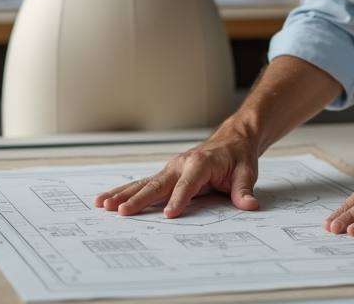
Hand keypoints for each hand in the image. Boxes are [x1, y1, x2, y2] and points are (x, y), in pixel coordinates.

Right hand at [93, 127, 259, 216]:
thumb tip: (250, 205)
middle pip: (158, 183)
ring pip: (144, 183)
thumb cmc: (238, 156)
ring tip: (103, 205)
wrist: (233, 139)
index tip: (170, 214)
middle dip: (139, 198)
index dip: (179, 199)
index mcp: (201, 163)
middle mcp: (181, 164)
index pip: (188, 184)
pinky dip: (124, 191)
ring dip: (123, 193)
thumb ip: (244, 190)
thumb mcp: (246, 172)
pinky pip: (143, 184)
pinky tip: (106, 199)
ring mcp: (170, 169)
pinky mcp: (166, 175)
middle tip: (122, 211)